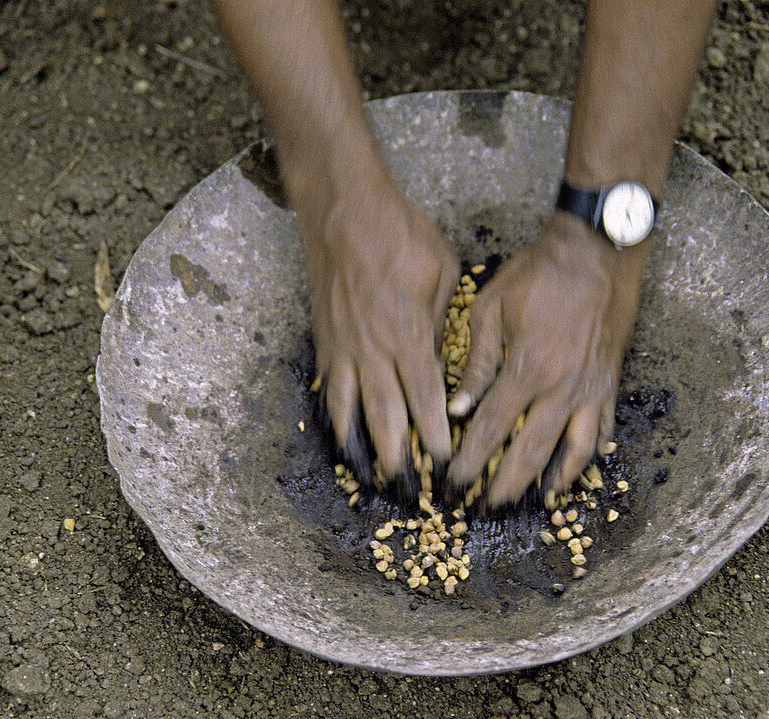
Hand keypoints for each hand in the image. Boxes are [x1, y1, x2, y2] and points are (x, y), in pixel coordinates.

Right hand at [303, 174, 459, 497]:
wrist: (344, 208)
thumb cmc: (399, 232)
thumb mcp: (441, 271)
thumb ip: (441, 321)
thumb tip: (441, 357)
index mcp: (407, 333)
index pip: (425, 397)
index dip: (434, 435)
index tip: (443, 464)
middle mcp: (372, 348)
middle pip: (386, 415)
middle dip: (397, 456)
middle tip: (406, 490)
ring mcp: (343, 345)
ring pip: (351, 407)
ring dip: (360, 447)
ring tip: (366, 478)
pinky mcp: (324, 337)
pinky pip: (329, 385)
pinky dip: (333, 414)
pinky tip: (337, 433)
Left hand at [446, 211, 650, 506]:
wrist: (597, 252)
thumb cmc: (539, 274)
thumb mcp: (492, 309)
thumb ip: (477, 362)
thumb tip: (459, 408)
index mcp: (527, 370)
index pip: (490, 430)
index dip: (469, 462)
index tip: (452, 486)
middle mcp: (562, 388)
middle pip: (530, 452)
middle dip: (505, 487)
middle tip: (485, 510)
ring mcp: (590, 389)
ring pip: (572, 451)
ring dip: (552, 482)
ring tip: (535, 503)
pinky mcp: (610, 383)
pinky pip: (602, 430)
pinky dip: (591, 455)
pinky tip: (580, 470)